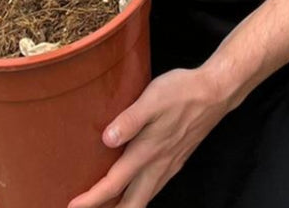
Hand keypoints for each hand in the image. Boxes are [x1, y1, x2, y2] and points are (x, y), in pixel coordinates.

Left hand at [67, 67, 229, 207]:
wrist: (215, 93)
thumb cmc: (181, 92)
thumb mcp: (152, 99)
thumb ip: (130, 120)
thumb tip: (106, 139)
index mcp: (147, 152)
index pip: (114, 184)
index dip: (92, 199)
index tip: (73, 206)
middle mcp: (158, 166)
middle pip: (131, 204)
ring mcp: (169, 166)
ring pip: (144, 198)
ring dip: (124, 206)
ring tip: (106, 204)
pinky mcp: (177, 160)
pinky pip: (154, 188)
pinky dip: (138, 195)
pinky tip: (134, 186)